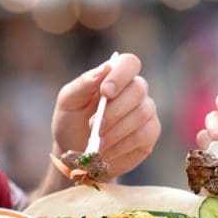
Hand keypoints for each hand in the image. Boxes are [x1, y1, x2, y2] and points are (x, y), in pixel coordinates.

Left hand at [51, 52, 160, 178]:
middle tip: (93, 126)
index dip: (120, 75)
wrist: (75, 153)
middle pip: (138, 89)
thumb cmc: (71, 121)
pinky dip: (122, 145)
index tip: (105, 92)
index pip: (129, 63)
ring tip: (96, 143)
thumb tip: (106, 68)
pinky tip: (106, 152)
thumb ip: (84, 83)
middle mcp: (135, 91)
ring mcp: (145, 112)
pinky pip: (144, 134)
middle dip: (115, 110)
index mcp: (115, 77)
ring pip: (141, 114)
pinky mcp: (149, 134)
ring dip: (116, 130)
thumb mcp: (68, 101)